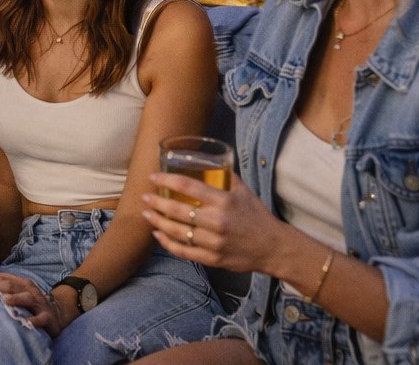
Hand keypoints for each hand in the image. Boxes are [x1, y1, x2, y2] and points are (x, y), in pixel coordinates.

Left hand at [0, 272, 69, 337]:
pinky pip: (41, 318)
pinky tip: (26, 322)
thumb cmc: (30, 302)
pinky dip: (34, 320)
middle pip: (10, 286)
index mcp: (20, 283)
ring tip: (4, 300)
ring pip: (27, 298)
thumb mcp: (17, 290)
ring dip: (16, 299)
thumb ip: (1, 283)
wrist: (57, 313)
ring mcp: (39, 303)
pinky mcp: (47, 317)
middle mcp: (29, 290)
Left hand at [141, 171, 284, 274]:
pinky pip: (184, 251)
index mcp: (224, 201)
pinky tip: (158, 235)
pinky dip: (168, 243)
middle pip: (178, 211)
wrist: (273, 247)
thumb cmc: (257, 216)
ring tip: (146, 214)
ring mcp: (214, 242)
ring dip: (158, 222)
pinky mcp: (213, 258)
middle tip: (144, 197)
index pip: (188, 187)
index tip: (153, 178)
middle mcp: (217, 222)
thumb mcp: (244, 191)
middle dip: (156, 203)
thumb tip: (208, 160)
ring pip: (178, 232)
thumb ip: (226, 176)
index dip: (167, 181)